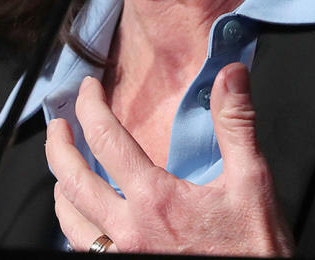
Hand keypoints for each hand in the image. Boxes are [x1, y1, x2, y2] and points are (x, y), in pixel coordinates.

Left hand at [46, 67, 293, 255]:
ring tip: (63, 171)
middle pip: (70, 179)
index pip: (104, 138)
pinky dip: (77, 227)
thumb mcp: (253, 182)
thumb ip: (235, 124)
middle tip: (58, 124)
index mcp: (155, 198)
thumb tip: (232, 73)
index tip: (88, 89)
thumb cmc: (257, 250)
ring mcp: (124, 256)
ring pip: (70, 221)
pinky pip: (87, 251)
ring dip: (61, 189)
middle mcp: (129, 230)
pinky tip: (86, 219)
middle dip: (57, 145)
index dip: (90, 106)